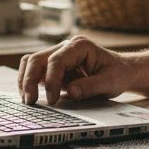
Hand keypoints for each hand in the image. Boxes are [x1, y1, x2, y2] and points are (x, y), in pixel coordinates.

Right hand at [18, 35, 132, 104]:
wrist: (122, 71)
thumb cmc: (118, 74)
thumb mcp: (111, 82)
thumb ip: (91, 87)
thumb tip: (71, 92)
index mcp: (79, 46)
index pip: (56, 60)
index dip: (51, 80)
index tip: (53, 100)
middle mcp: (65, 47)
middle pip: (37, 59)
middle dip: (30, 80)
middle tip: (30, 102)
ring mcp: (58, 55)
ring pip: (31, 63)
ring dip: (26, 80)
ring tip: (28, 101)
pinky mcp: (54, 67)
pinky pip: (35, 71)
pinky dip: (30, 83)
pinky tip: (31, 97)